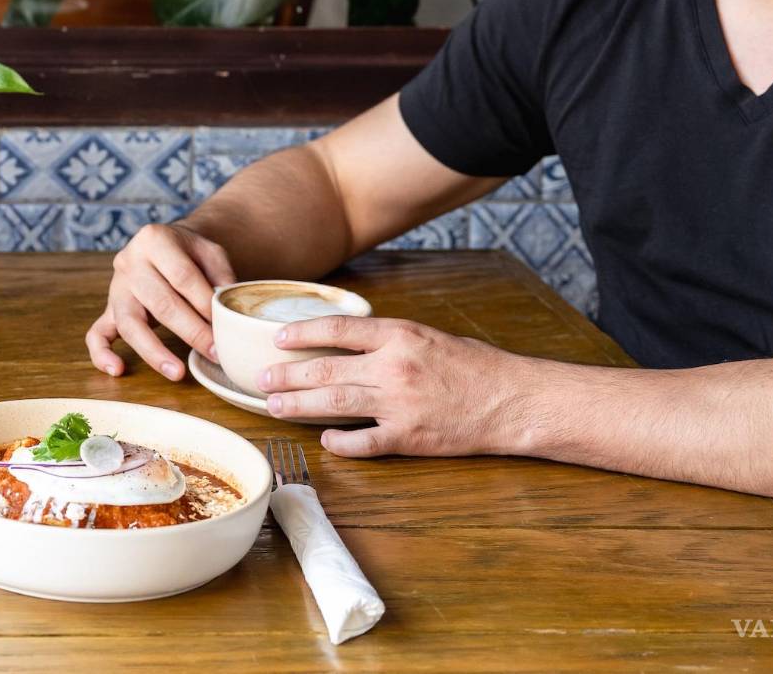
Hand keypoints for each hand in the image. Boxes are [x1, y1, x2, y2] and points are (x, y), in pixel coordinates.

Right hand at [85, 222, 236, 379]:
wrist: (163, 245)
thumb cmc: (189, 253)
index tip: (225, 326)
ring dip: (154, 351)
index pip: (182, 276)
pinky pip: (97, 334)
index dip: (204, 303)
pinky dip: (102, 354)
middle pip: (159, 302)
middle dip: (191, 331)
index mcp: (154, 239)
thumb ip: (221, 277)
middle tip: (214, 353)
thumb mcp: (210, 251)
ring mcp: (116, 288)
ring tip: (178, 372)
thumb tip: (228, 311)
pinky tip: (118, 370)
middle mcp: (129, 262)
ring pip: (129, 323)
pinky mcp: (108, 311)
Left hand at [257, 314, 527, 457]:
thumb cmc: (474, 366)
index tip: (277, 339)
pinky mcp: (409, 436)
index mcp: (399, 335)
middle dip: (287, 375)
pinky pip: (364, 442)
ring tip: (274, 406)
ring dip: (298, 405)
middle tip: (261, 379)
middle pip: (325, 370)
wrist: (512, 400)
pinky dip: (341, 441)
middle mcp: (394, 367)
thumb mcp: (428, 337)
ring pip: (335, 404)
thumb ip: (387, 341)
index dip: (302, 334)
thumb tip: (345, 345)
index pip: (338, 330)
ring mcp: (399, 404)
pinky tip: (325, 439)